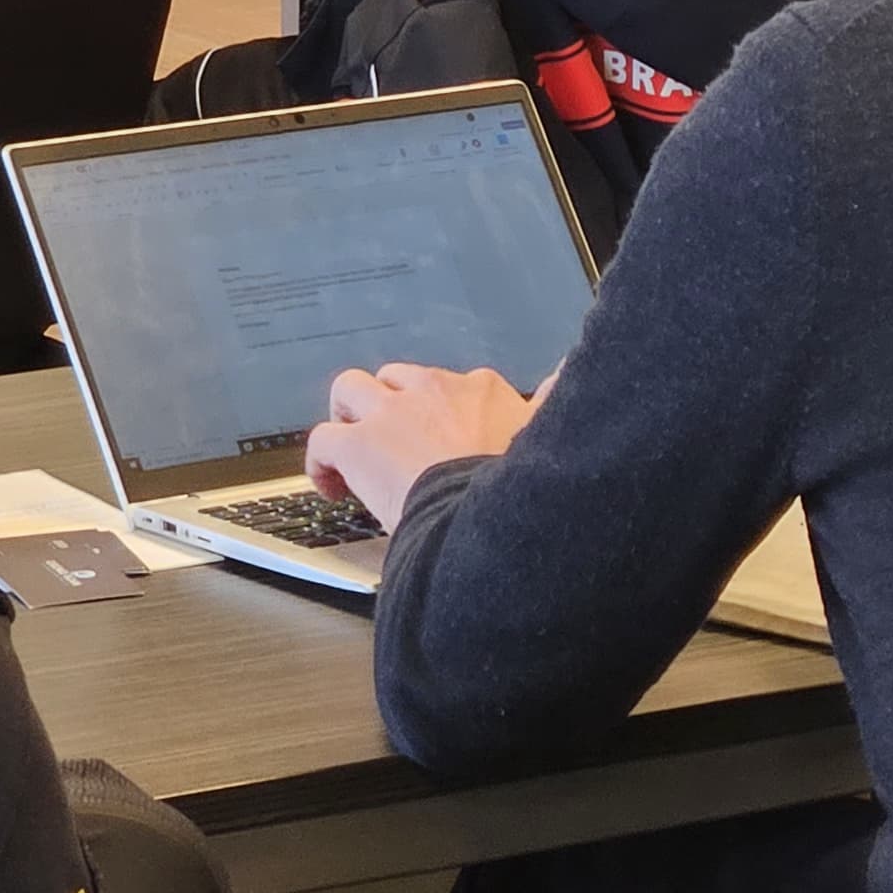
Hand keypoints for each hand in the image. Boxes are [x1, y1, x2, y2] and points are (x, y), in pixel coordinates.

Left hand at [300, 362, 539, 528]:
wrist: (489, 522)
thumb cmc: (518, 490)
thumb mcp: (549, 435)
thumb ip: (555, 398)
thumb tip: (570, 370)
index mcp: (482, 391)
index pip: (453, 385)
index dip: (440, 413)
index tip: (442, 441)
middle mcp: (433, 391)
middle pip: (395, 378)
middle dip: (387, 405)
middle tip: (390, 443)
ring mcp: (392, 415)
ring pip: (350, 390)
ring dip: (348, 418)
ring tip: (351, 453)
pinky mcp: (358, 445)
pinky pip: (322, 440)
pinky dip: (321, 462)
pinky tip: (331, 487)